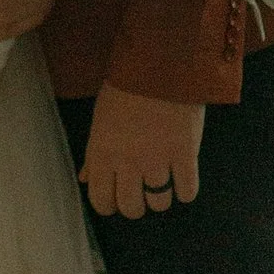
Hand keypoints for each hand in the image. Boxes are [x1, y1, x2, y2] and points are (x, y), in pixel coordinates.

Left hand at [80, 85, 205, 219]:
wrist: (160, 65)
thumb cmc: (126, 88)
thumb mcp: (100, 119)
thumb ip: (93, 154)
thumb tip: (86, 178)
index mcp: (102, 154)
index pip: (101, 201)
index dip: (110, 205)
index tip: (117, 198)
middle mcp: (128, 163)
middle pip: (131, 208)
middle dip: (136, 206)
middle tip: (141, 192)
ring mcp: (158, 161)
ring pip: (159, 203)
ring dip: (161, 198)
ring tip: (163, 183)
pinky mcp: (185, 155)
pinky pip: (187, 191)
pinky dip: (186, 191)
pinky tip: (183, 179)